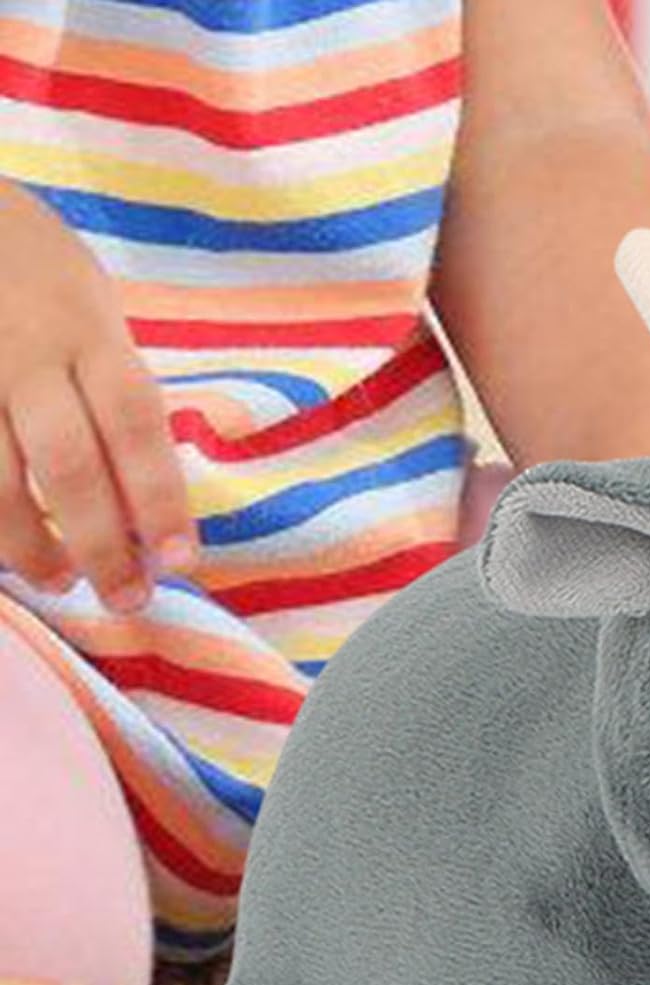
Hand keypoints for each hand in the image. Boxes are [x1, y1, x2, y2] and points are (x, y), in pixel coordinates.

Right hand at [0, 181, 192, 612]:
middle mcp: (24, 349)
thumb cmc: (33, 270)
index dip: (159, 497)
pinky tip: (4, 550)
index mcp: (86, 329)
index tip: (179, 561)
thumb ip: (113, 389)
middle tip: (127, 597)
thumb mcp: (89, 305)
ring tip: (60, 581)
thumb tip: (145, 495)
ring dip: (30, 544)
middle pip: (67, 462)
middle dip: (100, 542)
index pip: (135, 424)